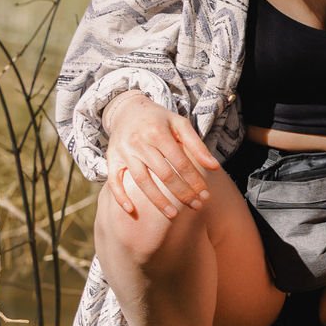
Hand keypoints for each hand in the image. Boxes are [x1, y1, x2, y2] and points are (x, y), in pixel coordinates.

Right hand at [101, 92, 221, 218]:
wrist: (127, 110)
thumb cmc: (159, 119)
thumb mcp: (179, 124)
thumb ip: (197, 145)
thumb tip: (214, 167)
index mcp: (157, 133)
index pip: (180, 162)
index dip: (194, 180)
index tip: (206, 195)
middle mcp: (139, 143)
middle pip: (163, 174)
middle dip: (182, 193)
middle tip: (196, 207)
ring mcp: (123, 152)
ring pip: (141, 181)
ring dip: (157, 200)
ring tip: (173, 215)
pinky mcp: (112, 159)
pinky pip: (113, 181)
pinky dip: (120, 197)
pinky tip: (132, 211)